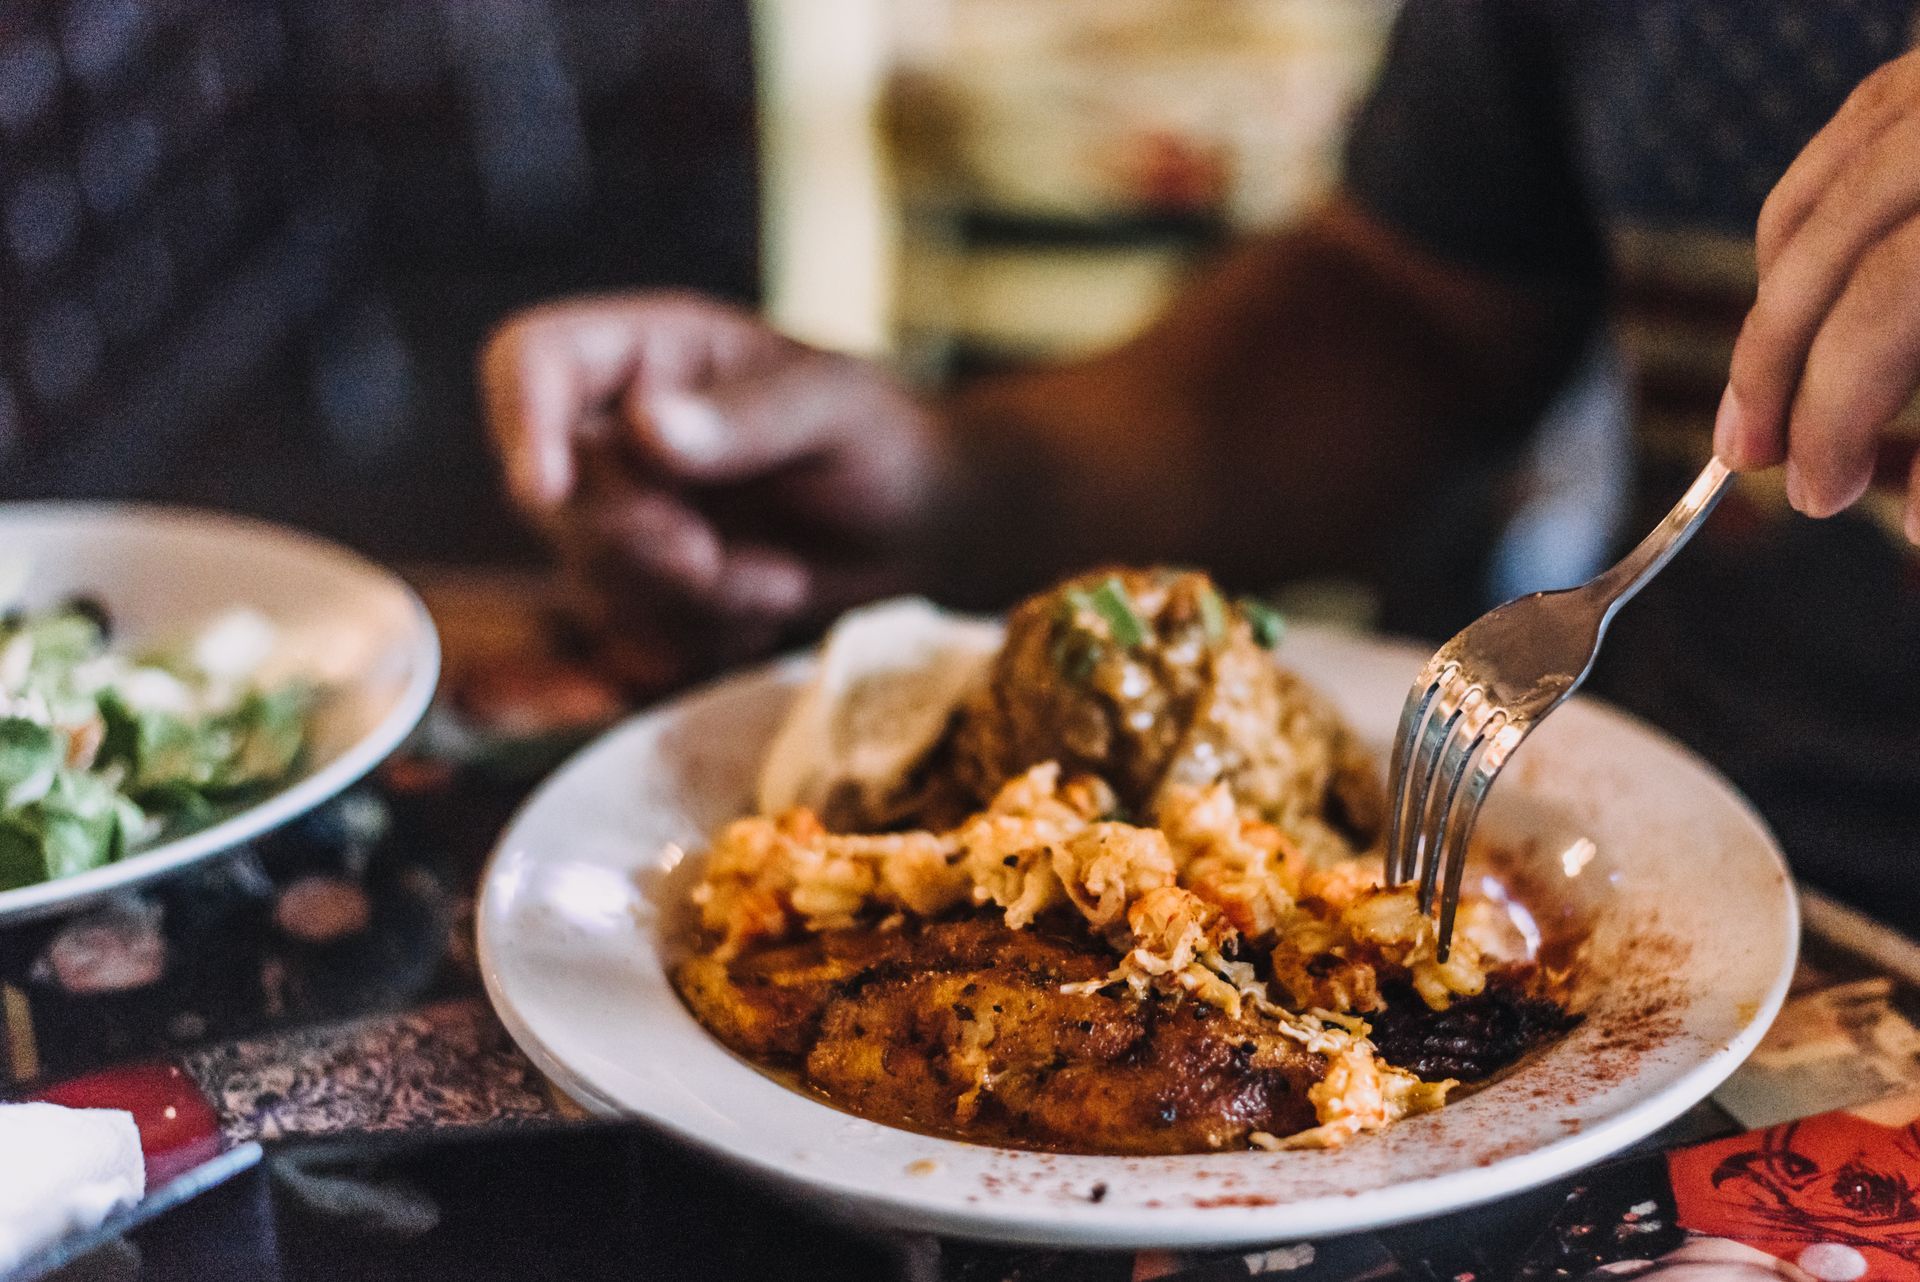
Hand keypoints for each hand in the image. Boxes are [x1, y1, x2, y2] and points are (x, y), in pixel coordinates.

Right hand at [480, 292, 947, 689]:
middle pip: (551, 491)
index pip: (530, 360)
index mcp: (651, 352)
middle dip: (635, 540)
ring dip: (683, 594)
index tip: (550, 490)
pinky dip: (701, 628)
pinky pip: (632, 625)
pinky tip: (769, 598)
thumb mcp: (837, 412)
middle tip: (713, 558)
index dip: (523, 420)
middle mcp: (620, 424)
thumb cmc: (891, 443)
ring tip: (780, 576)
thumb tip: (649, 425)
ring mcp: (630, 506)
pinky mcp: (649, 581)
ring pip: (591, 569)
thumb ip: (750, 416)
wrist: (929, 532)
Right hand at [1716, 48, 1919, 540]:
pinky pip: (1838, 149)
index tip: (1823, 494)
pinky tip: (1807, 304)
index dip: (1836, 412)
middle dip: (1777, 370)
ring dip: (1777, 309)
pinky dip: (1802, 237)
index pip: (1890, 302)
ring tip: (1774, 396)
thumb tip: (1915, 518)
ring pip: (1815, 200)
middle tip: (1758, 459)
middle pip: (1830, 251)